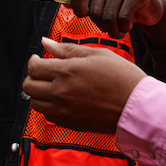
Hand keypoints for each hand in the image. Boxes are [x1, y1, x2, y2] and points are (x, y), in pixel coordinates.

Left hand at [24, 37, 145, 132]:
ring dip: (38, 93)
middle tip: (43, 72)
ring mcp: (64, 110)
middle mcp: (61, 92)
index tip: (39, 59)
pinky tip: (60, 99)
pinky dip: (48, 107)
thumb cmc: (122, 77)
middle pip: (29, 86)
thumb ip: (67, 49)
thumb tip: (45, 42)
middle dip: (32, 77)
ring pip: (35, 103)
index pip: (34, 67)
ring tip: (51, 86)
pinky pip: (47, 115)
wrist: (137, 106)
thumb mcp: (97, 55)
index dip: (34, 61)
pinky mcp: (70, 123)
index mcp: (67, 71)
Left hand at [69, 0, 165, 46]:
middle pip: (94, 10)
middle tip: (109, 27)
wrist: (147, 7)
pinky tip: (129, 25)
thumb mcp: (97, 2)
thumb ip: (81, 1)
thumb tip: (63, 2)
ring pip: (109, 16)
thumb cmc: (118, 6)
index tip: (86, 16)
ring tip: (118, 30)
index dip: (79, 11)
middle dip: (100, 25)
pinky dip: (124, 28)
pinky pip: (124, 18)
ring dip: (113, 30)